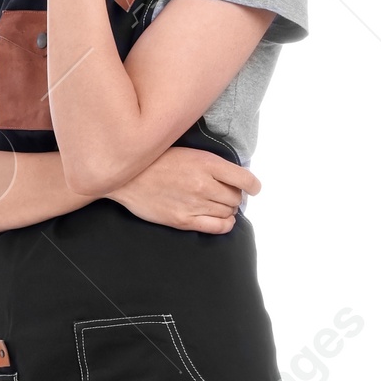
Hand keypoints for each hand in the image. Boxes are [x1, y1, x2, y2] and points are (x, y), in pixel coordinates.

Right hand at [108, 146, 259, 231]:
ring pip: (228, 212)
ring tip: (218, 205)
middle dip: (235, 197)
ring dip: (228, 210)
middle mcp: (203, 184)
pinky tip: (222, 220)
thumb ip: (211, 165)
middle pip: (236, 197)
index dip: (253, 185)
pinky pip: (217, 227)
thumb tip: (234, 178)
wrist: (127, 177)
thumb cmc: (155, 162)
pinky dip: (225, 224)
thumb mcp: (188, 153)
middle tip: (226, 195)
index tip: (253, 188)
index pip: (245, 178)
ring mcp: (194, 203)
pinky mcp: (183, 220)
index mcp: (206, 163)